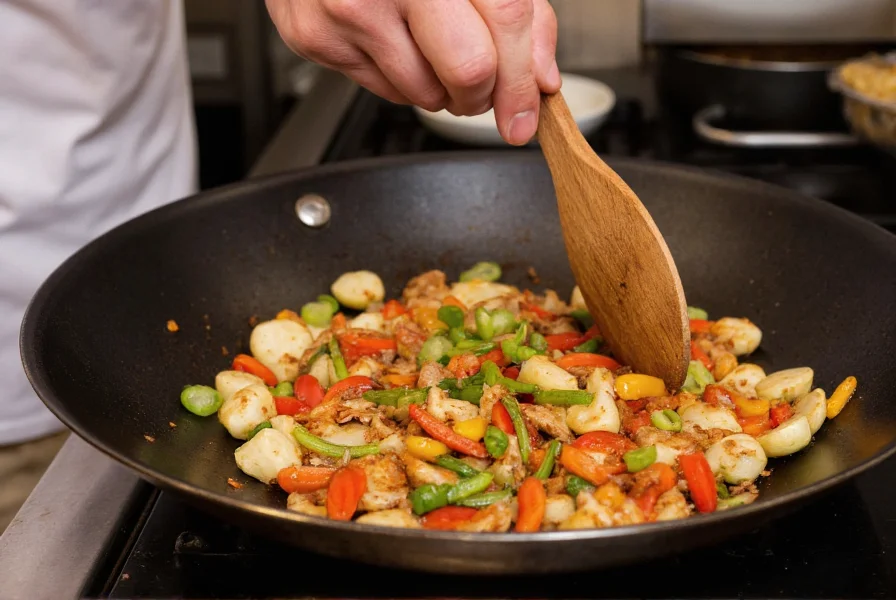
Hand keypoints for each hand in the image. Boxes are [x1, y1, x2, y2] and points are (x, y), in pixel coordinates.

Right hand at [265, 0, 559, 145]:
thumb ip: (516, 11)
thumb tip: (538, 79)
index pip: (505, 23)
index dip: (522, 79)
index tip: (524, 117)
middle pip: (467, 72)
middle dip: (483, 94)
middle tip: (481, 86)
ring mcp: (348, 10)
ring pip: (424, 96)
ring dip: (441, 90)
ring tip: (430, 49)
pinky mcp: (318, 39)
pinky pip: (385, 93)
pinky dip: (403, 80)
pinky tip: (395, 42)